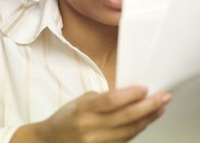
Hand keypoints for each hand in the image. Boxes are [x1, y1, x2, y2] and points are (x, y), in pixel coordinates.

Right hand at [42, 86, 170, 142]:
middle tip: (164, 97)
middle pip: (125, 117)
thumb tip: (129, 96)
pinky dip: (137, 130)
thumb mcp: (82, 100)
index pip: (111, 101)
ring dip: (147, 119)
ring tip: (159, 109)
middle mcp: (90, 127)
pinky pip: (124, 141)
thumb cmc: (67, 117)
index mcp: (83, 109)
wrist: (51, 142)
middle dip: (148, 107)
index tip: (145, 88)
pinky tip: (146, 121)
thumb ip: (104, 99)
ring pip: (128, 131)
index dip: (130, 94)